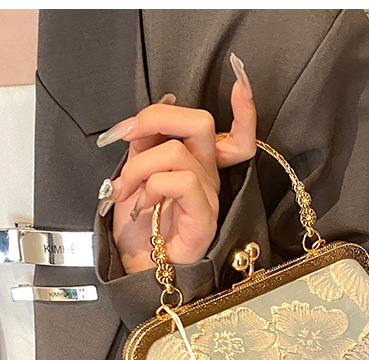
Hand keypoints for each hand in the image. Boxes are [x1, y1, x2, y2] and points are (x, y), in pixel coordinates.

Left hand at [96, 53, 256, 275]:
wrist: (138, 270)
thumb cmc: (140, 229)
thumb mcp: (133, 177)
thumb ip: (143, 147)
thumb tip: (144, 120)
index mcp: (197, 163)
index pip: (236, 134)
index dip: (244, 110)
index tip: (240, 80)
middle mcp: (208, 175)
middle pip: (200, 122)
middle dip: (156, 116)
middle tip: (126, 134)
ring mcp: (208, 196)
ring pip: (177, 151)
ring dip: (138, 166)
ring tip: (124, 190)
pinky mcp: (204, 216)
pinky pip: (182, 180)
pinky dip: (152, 184)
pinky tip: (141, 203)